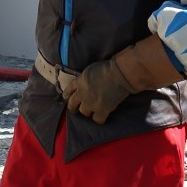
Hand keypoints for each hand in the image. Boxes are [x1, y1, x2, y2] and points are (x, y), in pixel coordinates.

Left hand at [62, 36, 183, 124]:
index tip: (67, 99)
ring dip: (88, 112)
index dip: (67, 96)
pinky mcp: (102, 110)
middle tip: (75, 110)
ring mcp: (91, 103)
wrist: (119, 74)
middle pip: (72, 105)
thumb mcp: (90, 70)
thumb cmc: (107, 67)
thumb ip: (84, 79)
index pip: (68, 91)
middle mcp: (82, 94)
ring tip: (92, 111)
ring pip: (84, 113)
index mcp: (79, 81)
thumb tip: (83, 83)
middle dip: (73, 108)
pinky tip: (102, 117)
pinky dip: (99, 119)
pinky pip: (97, 120)